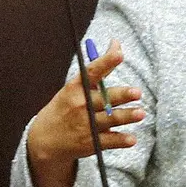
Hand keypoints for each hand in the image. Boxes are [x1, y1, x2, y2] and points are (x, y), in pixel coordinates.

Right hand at [27, 38, 143, 186]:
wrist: (45, 140)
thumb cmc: (66, 107)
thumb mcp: (76, 87)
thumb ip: (100, 68)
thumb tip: (117, 44)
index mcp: (75, 88)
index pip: (92, 72)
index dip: (105, 62)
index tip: (119, 53)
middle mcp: (80, 105)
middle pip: (104, 98)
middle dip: (121, 95)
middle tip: (136, 92)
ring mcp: (85, 125)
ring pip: (110, 119)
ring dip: (126, 117)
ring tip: (140, 113)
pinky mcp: (90, 143)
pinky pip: (109, 141)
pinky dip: (121, 140)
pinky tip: (132, 138)